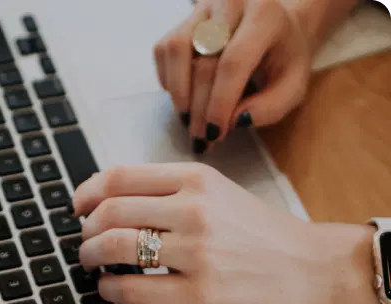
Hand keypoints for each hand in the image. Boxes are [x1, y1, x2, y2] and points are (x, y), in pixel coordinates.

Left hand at [73, 163, 383, 303]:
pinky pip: (134, 288)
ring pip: (115, 246)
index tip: (77, 205)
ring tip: (90, 262)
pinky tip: (108, 288)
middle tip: (83, 239)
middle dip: (85, 228)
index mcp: (196, 178)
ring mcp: (197, 251)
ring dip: (90, 255)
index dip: (87, 191)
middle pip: (111, 211)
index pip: (120, 176)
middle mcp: (194, 209)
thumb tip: (114, 200)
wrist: (312, 267)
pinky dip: (109, 288)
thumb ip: (171, 190)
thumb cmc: (263, 231)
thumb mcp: (219, 192)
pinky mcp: (201, 292)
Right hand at [154, 0, 310, 152]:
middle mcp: (230, 3)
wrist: (276, 26)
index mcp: (264, 16)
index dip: (220, 102)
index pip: (233, 62)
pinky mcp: (183, 19)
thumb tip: (234, 121)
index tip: (215, 133)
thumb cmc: (283, 59)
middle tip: (202, 138)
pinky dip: (169, 80)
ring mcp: (202, 8)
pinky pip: (164, 50)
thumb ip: (270, 107)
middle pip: (203, 62)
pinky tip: (185, 96)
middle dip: (200, 108)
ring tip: (189, 119)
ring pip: (176, 50)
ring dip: (179, 93)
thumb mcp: (293, 86)